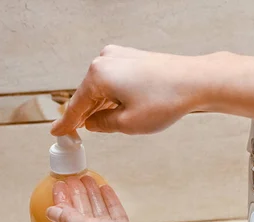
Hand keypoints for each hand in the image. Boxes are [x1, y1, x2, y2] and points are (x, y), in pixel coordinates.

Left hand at [46, 175, 183, 221]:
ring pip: (97, 220)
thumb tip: (52, 211)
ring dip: (92, 199)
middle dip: (76, 199)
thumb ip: (69, 218)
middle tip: (73, 180)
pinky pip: (113, 221)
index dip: (61, 205)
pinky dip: (109, 205)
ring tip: (88, 179)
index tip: (60, 186)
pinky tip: (105, 190)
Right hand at [50, 45, 218, 134]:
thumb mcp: (127, 123)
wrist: (196, 81)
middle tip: (79, 132)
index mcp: (98, 75)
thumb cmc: (165, 100)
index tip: (57, 132)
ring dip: (102, 105)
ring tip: (107, 124)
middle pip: (88, 94)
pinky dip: (114, 95)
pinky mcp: (133, 57)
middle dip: (86, 114)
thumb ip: (102, 124)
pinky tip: (120, 108)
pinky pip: (114, 79)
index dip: (67, 123)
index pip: (76, 106)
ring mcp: (119, 55)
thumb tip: (92, 122)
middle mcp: (104, 60)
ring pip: (102, 87)